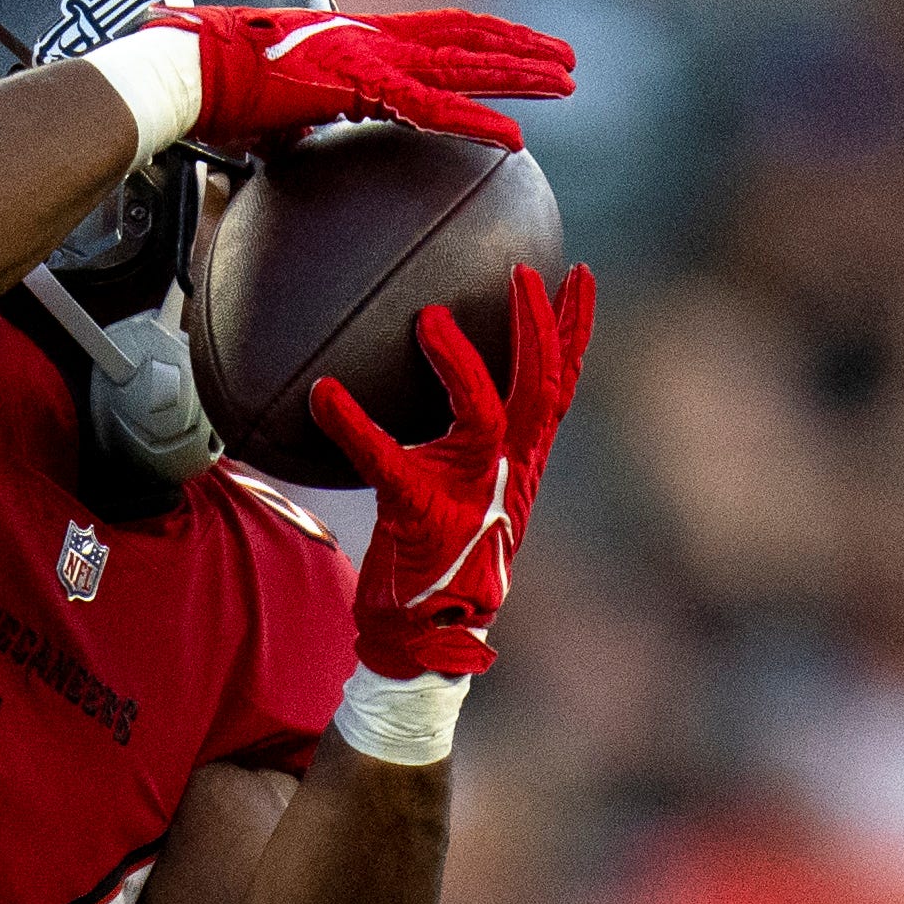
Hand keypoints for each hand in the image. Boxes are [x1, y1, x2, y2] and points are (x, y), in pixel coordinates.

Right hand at [145, 1, 574, 152]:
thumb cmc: (214, 93)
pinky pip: (433, 108)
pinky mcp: (359, 83)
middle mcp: (371, 38)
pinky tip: (515, 138)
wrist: (187, 72)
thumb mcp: (270, 114)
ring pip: (464, 63)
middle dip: (519, 49)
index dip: (480, 38)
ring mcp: (369, 55)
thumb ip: (294, 130)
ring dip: (519, 74)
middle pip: (464, 38)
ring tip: (565, 83)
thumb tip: (278, 158)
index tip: (517, 48)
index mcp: (355, 38)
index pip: (435, 31)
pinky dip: (477, 122)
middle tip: (566, 62)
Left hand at [310, 262, 593, 681]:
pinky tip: (323, 394)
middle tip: (525, 272)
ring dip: (460, 365)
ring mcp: (468, 495)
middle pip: (540, 390)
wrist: (428, 632)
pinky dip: (355, 427)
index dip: (575, 330)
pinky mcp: (422, 517)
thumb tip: (427, 377)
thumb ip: (463, 436)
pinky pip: (387, 463)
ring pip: (482, 418)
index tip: (580, 275)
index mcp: (522, 460)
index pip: (561, 385)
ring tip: (431, 318)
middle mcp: (506, 472)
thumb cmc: (441, 553)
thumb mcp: (464, 486)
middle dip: (538, 328)